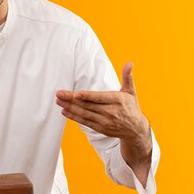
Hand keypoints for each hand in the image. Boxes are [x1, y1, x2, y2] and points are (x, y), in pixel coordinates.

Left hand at [55, 62, 152, 184]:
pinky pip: (84, 122)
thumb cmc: (131, 107)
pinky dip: (74, 117)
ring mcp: (104, 121)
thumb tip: (130, 63)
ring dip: (70, 107)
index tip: (75, 94)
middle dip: (72, 100)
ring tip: (58, 101)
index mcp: (117, 100)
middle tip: (59, 94)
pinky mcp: (100, 128)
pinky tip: (64, 111)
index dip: (87, 96)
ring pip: (84, 114)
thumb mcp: (131, 91)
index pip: (99, 98)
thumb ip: (127, 77)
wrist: (135, 129)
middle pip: (88, 105)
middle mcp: (110, 112)